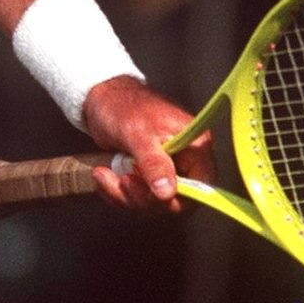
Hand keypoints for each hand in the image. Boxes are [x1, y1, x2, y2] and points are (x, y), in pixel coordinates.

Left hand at [80, 74, 215, 212]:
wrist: (101, 100)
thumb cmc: (122, 107)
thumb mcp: (137, 134)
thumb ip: (154, 164)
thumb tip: (167, 192)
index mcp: (195, 145)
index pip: (202, 187)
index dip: (177, 198)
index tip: (150, 194)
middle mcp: (187, 159)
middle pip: (176, 200)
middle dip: (142, 197)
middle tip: (121, 180)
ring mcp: (168, 169)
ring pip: (154, 203)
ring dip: (124, 195)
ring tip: (104, 173)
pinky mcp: (149, 176)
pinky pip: (138, 199)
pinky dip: (118, 193)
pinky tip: (105, 176)